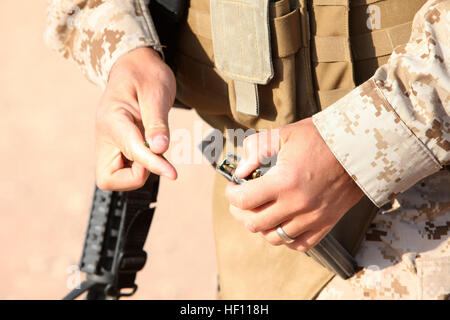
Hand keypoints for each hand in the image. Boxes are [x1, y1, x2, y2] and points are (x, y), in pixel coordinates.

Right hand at [95, 47, 176, 190]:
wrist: (135, 64)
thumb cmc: (146, 74)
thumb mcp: (156, 93)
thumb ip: (157, 122)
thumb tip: (159, 149)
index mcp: (112, 120)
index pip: (132, 152)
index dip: (153, 165)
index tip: (173, 173)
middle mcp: (105, 135)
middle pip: (109, 178)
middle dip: (135, 176)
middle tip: (157, 155)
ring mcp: (109, 142)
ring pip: (116, 177)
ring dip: (139, 171)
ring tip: (156, 144)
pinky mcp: (118, 146)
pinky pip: (125, 168)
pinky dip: (141, 165)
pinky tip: (154, 147)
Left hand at [225, 118, 363, 251]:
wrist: (360, 148)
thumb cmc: (322, 138)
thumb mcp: (284, 134)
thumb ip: (256, 149)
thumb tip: (240, 169)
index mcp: (284, 181)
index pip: (243, 200)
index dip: (231, 193)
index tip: (233, 186)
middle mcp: (297, 204)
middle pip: (254, 223)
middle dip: (240, 212)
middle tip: (240, 201)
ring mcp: (312, 218)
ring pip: (274, 237)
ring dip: (261, 226)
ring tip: (260, 211)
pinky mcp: (326, 224)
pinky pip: (299, 244)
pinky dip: (285, 238)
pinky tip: (281, 223)